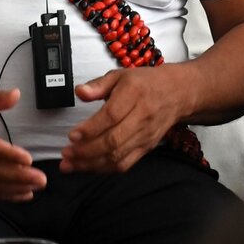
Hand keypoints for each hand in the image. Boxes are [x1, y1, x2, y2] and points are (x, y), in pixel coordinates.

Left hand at [60, 65, 191, 174]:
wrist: (177, 93)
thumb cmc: (146, 83)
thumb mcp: (120, 75)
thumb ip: (98, 85)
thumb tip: (80, 92)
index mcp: (133, 94)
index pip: (111, 116)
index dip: (90, 129)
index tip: (72, 135)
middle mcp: (141, 117)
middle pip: (113, 140)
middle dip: (86, 151)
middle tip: (67, 153)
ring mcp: (145, 135)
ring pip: (118, 156)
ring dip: (92, 163)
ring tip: (71, 164)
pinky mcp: (146, 148)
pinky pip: (125, 164)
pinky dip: (105, 168)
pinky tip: (89, 167)